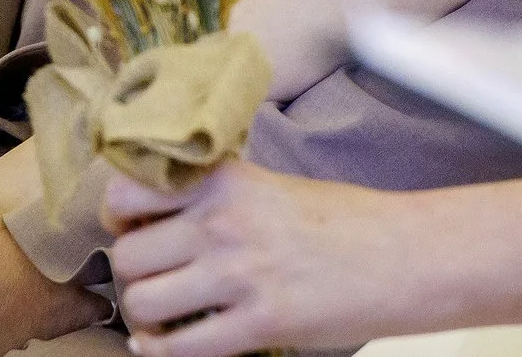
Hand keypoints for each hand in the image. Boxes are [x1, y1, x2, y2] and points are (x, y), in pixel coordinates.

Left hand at [103, 159, 421, 356]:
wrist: (401, 256)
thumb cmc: (340, 221)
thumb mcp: (270, 187)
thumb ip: (213, 195)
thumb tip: (149, 218)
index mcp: (225, 180)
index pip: (126, 193)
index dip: (120, 219)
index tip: (135, 230)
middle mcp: (224, 222)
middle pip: (127, 256)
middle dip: (133, 274)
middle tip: (156, 278)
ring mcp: (239, 274)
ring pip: (144, 303)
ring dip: (147, 317)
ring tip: (166, 314)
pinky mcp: (258, 323)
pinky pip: (177, 349)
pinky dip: (162, 353)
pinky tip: (171, 345)